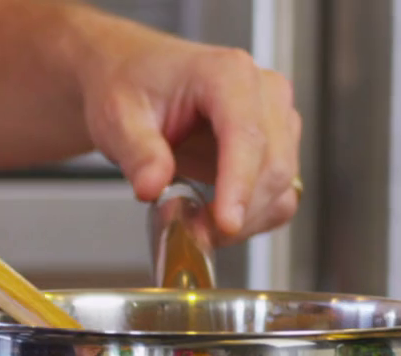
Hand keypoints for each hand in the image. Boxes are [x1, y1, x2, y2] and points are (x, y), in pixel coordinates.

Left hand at [73, 17, 300, 241]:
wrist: (133, 76)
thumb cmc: (129, 85)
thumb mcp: (118, 117)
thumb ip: (138, 152)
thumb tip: (153, 187)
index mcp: (227, 73)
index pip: (246, 134)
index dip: (239, 185)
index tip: (225, 224)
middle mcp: (264, 92)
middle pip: (273, 164)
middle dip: (239, 211)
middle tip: (191, 236)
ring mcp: (275, 119)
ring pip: (282, 184)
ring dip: (247, 220)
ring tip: (196, 230)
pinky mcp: (275, 146)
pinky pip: (280, 193)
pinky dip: (253, 218)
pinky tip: (215, 222)